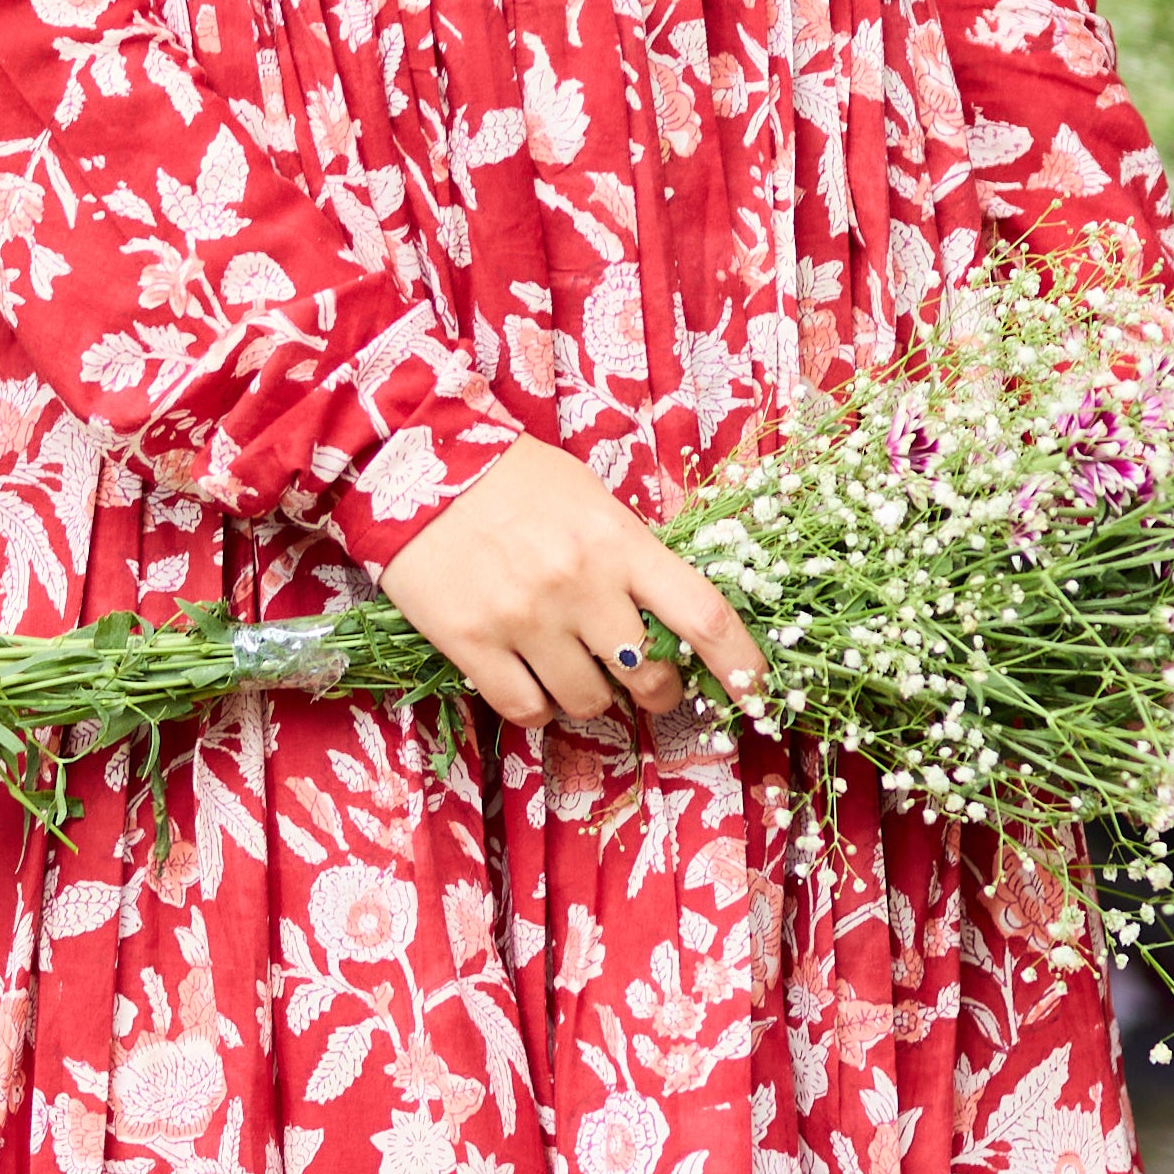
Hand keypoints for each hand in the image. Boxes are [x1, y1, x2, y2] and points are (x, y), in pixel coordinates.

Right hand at [378, 437, 768, 739]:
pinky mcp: (471, 643)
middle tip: (647, 679)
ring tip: (575, 668)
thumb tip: (672, 611)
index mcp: (619, 541)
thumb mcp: (591, 498)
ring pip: (589, 702)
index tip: (759, 693)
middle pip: (649, 675)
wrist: (415, 462)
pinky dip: (538, 707)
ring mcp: (524, 618)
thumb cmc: (513, 478)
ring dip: (594, 698)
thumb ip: (632, 553)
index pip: (702, 614)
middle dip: (658, 687)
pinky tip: (532, 680)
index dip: (741, 663)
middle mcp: (579, 584)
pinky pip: (526, 710)